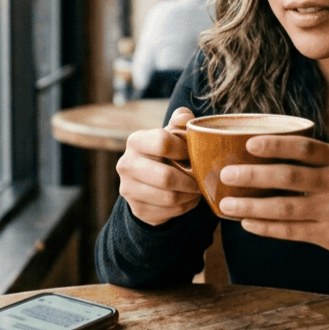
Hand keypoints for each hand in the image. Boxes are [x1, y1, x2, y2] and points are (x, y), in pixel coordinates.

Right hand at [116, 107, 202, 225]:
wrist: (146, 181)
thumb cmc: (165, 153)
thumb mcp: (171, 134)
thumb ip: (180, 121)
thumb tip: (185, 117)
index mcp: (135, 141)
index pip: (163, 143)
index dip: (184, 149)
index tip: (194, 154)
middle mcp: (126, 164)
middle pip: (166, 177)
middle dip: (190, 180)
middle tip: (202, 179)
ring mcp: (128, 189)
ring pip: (169, 197)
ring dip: (190, 195)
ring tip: (198, 189)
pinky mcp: (138, 209)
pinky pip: (169, 212)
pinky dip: (185, 207)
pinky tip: (189, 199)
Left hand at [216, 135, 328, 256]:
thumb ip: (307, 158)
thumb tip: (253, 151)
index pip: (305, 148)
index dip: (276, 145)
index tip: (249, 144)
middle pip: (289, 177)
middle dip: (253, 177)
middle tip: (226, 175)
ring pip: (285, 208)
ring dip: (251, 207)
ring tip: (226, 205)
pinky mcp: (328, 235)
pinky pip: (290, 231)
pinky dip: (265, 227)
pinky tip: (246, 223)